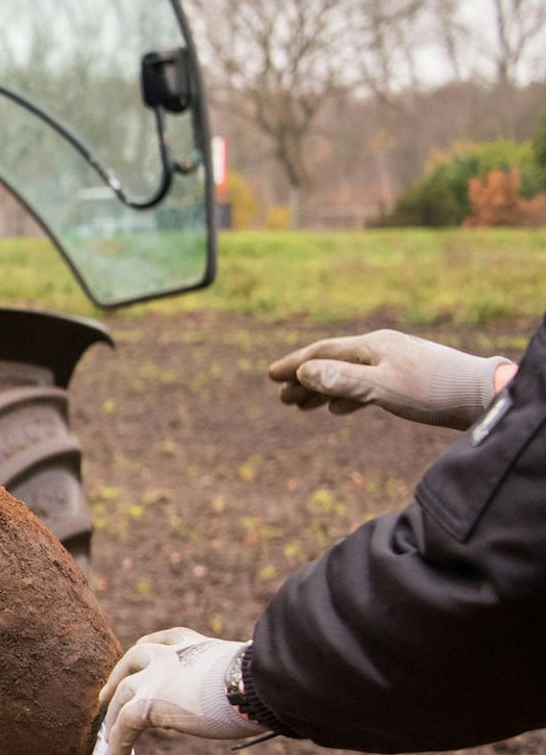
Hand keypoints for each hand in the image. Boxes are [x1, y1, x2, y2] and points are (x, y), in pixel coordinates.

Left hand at [98, 627, 263, 754]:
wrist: (256, 684)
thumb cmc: (263, 681)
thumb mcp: (242, 671)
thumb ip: (230, 677)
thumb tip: (251, 694)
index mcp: (191, 644)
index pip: (161, 641)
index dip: (148, 650)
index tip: (140, 657)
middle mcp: (168, 654)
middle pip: (132, 662)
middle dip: (117, 678)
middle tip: (107, 696)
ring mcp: (155, 677)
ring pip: (122, 696)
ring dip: (113, 719)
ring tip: (109, 738)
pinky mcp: (149, 702)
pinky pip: (124, 725)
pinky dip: (118, 744)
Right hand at [268, 329, 511, 430]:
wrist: (484, 395)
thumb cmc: (434, 391)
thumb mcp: (382, 386)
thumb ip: (342, 379)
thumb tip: (305, 371)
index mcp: (372, 346)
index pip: (322, 352)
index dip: (294, 364)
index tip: (270, 376)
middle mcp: (381, 349)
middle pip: (332, 362)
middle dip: (304, 379)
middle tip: (281, 397)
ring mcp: (395, 363)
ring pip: (348, 374)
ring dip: (323, 389)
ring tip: (302, 405)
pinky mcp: (408, 380)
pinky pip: (365, 384)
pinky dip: (345, 395)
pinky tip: (339, 409)